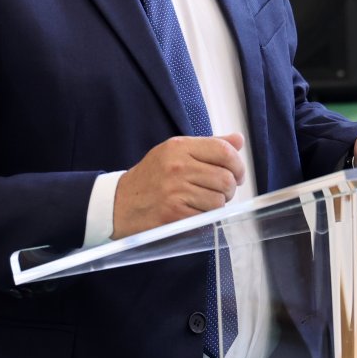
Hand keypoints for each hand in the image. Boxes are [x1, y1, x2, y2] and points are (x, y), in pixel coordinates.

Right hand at [113, 134, 245, 237]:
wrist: (118, 204)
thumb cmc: (151, 178)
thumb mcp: (175, 153)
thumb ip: (209, 146)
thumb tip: (238, 140)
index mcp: (178, 147)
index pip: (224, 151)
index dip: (238, 165)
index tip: (237, 174)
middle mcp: (177, 166)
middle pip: (226, 178)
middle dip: (229, 189)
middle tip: (220, 192)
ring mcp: (175, 191)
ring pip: (219, 200)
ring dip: (217, 205)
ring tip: (202, 202)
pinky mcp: (174, 214)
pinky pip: (206, 217)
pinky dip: (205, 217)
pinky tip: (192, 212)